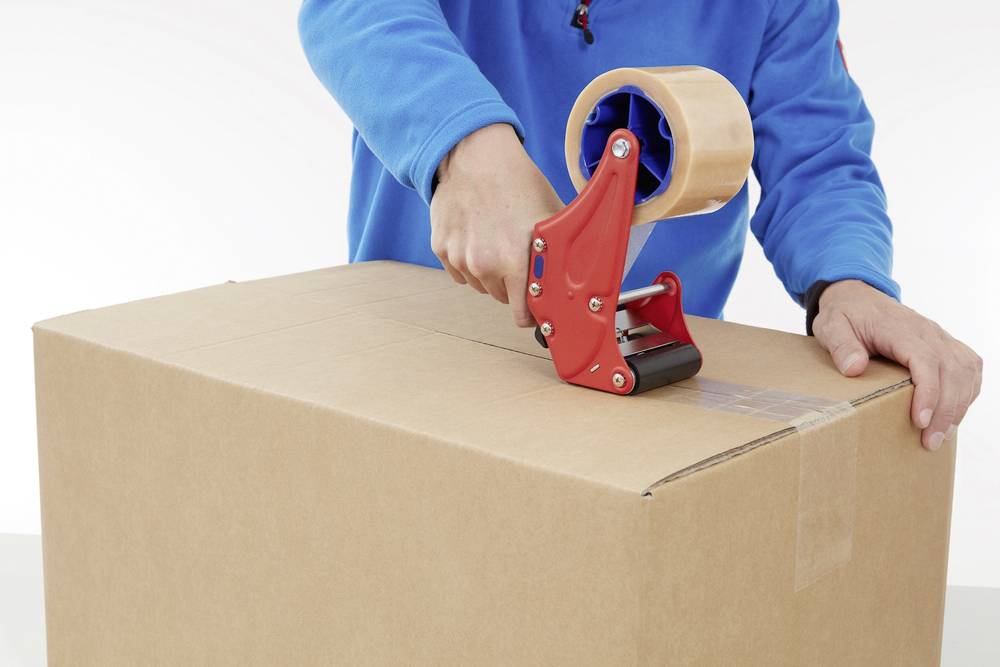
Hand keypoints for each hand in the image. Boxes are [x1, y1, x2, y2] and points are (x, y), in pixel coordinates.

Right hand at [431, 123, 563, 326]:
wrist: (475, 155)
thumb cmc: (516, 181)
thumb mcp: (551, 215)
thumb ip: (561, 252)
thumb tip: (580, 275)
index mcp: (516, 261)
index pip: (521, 316)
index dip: (531, 312)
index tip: (535, 305)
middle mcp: (485, 265)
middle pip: (502, 298)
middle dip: (512, 285)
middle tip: (517, 255)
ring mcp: (460, 258)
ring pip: (480, 285)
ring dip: (489, 272)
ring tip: (495, 239)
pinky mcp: (441, 249)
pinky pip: (458, 271)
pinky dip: (467, 261)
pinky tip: (476, 235)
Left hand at [813, 280, 982, 450]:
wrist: (856, 296)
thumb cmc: (844, 314)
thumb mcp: (830, 327)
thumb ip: (841, 346)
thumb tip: (854, 368)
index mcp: (900, 328)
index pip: (925, 360)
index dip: (928, 392)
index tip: (919, 421)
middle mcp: (928, 331)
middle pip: (952, 371)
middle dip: (945, 410)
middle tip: (930, 442)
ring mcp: (939, 337)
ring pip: (966, 371)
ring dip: (959, 405)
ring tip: (941, 436)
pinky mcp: (944, 345)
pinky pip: (969, 367)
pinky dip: (967, 392)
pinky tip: (954, 414)